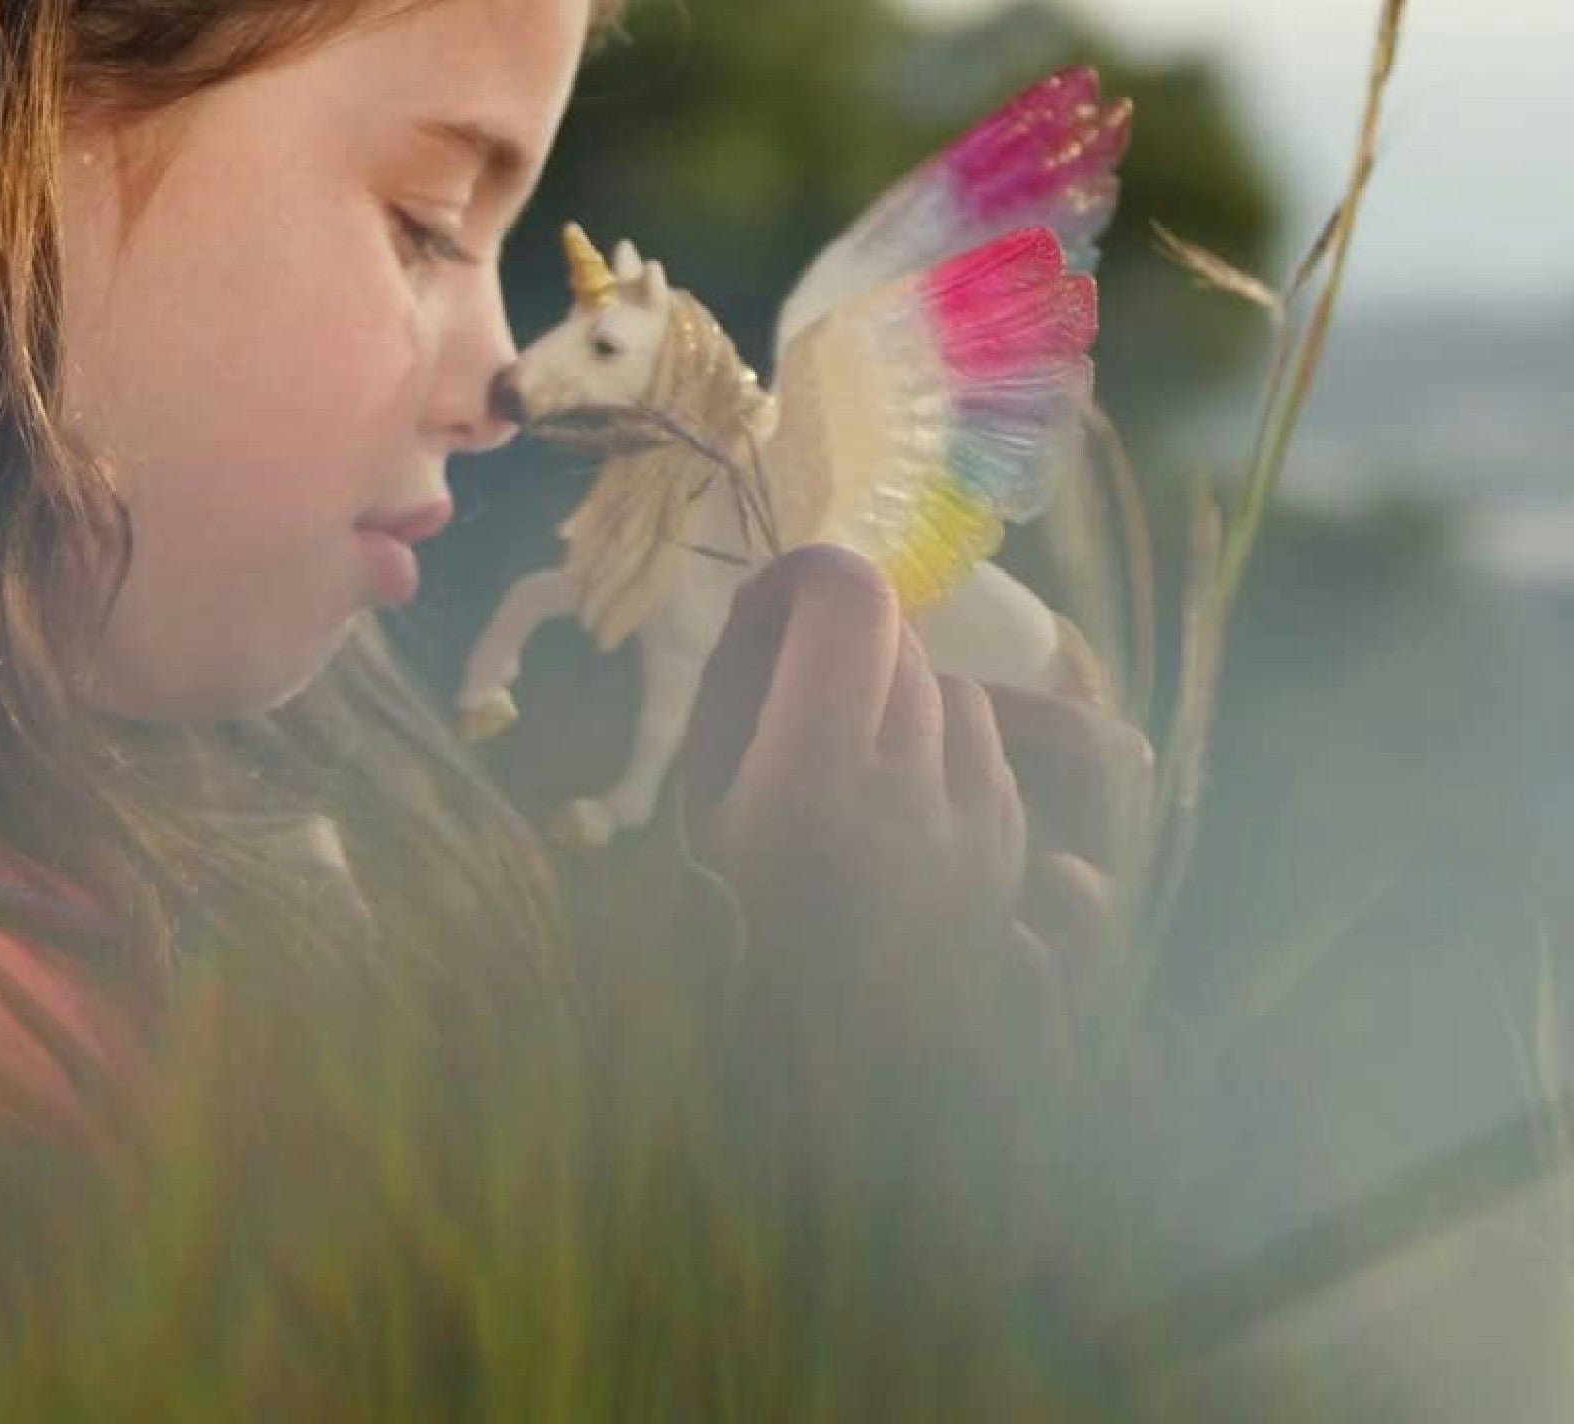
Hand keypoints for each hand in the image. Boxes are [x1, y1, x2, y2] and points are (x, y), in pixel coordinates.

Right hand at [681, 550, 1152, 1124]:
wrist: (819, 1122)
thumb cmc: (721, 968)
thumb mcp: (689, 825)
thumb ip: (730, 707)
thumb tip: (768, 616)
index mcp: (816, 777)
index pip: (851, 600)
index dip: (804, 580)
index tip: (767, 611)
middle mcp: (916, 793)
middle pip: (899, 642)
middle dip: (840, 646)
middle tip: (790, 695)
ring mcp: (980, 836)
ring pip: (956, 696)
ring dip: (900, 700)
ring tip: (845, 756)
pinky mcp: (1013, 874)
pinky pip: (991, 764)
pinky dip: (946, 759)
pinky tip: (898, 809)